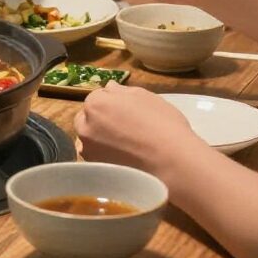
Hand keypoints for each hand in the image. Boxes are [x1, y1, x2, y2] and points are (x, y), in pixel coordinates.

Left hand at [76, 82, 200, 176]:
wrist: (172, 163)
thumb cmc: (163, 125)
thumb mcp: (146, 97)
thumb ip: (122, 91)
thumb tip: (110, 87)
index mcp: (96, 103)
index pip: (98, 97)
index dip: (113, 103)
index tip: (127, 111)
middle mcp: (85, 125)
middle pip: (88, 118)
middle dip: (101, 120)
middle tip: (124, 128)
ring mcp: (88, 149)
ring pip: (90, 139)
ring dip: (100, 139)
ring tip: (124, 146)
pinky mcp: (95, 169)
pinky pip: (95, 158)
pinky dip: (104, 157)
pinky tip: (121, 159)